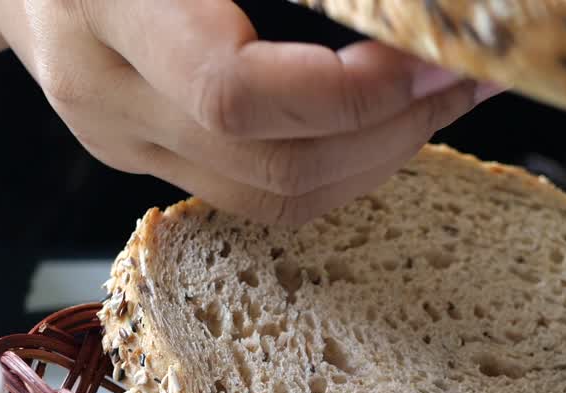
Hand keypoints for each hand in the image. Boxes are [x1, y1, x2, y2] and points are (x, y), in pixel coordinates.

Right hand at [0, 0, 497, 224]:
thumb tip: (396, 5)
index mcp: (101, 8)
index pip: (235, 94)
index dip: (351, 91)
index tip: (432, 56)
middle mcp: (106, 96)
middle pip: (273, 170)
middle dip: (390, 132)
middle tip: (464, 77)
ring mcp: (122, 143)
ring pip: (274, 201)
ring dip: (376, 157)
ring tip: (439, 96)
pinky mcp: (143, 160)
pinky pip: (258, 192)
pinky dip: (336, 164)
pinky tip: (380, 116)